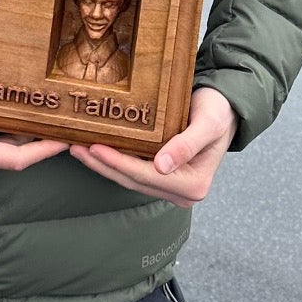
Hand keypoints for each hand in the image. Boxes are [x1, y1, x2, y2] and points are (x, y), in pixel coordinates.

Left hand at [68, 86, 236, 208]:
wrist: (226, 108)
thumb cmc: (218, 111)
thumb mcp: (207, 123)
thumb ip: (187, 144)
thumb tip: (162, 166)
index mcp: (194, 185)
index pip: (147, 176)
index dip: (118, 163)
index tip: (95, 148)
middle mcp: (182, 193)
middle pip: (133, 180)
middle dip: (103, 165)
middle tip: (75, 146)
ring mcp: (172, 187)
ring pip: (130, 179)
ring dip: (103, 165)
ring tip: (78, 147)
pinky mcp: (164, 178)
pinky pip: (134, 172)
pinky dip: (114, 161)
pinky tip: (96, 149)